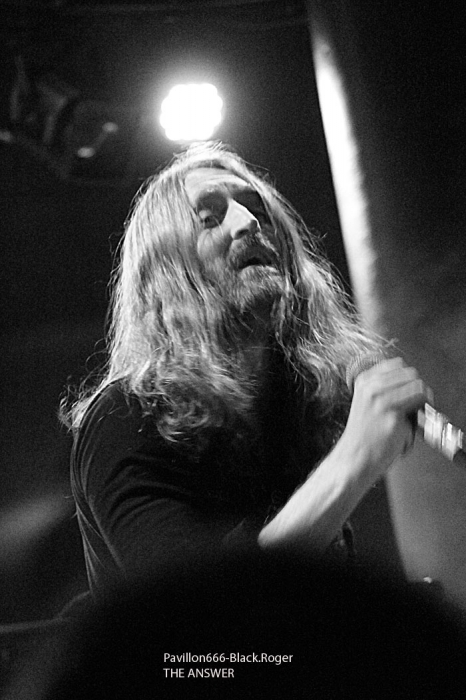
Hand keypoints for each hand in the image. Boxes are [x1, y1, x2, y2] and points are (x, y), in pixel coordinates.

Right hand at [340, 357, 432, 479]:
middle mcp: (371, 387)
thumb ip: (385, 388)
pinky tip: (412, 423)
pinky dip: (422, 413)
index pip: (397, 364)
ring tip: (415, 413)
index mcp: (364, 381)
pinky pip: (420, 402)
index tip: (408, 391)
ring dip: (423, 399)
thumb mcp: (367, 402)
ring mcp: (381, 400)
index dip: (407, 378)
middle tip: (414, 404)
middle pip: (410, 373)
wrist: (356, 457)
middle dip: (417, 388)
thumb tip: (414, 382)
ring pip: (418, 385)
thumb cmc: (365, 433)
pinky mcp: (392, 415)